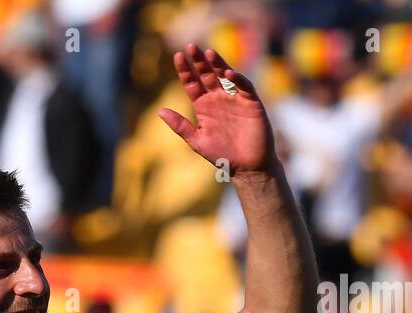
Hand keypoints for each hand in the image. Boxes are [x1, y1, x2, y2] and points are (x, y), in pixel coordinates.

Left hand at [158, 45, 275, 176]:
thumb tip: (160, 111)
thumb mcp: (196, 141)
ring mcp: (235, 99)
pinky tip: (228, 73)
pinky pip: (244, 86)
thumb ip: (180, 126)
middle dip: (199, 61)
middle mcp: (218, 99)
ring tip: (208, 53)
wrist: (246, 167)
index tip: (178, 56)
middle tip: (191, 46)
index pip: (192, 84)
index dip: (185, 70)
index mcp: (203, 106)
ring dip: (218, 64)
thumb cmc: (221, 155)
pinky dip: (238, 79)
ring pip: (225, 76)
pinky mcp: (251, 103)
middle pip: (207, 75)